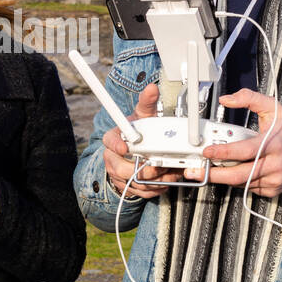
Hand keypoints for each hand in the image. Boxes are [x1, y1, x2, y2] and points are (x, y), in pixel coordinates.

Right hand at [102, 82, 182, 199]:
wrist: (132, 152)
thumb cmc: (138, 132)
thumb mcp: (142, 116)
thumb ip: (147, 103)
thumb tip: (152, 88)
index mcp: (114, 139)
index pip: (110, 141)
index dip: (116, 145)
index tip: (124, 147)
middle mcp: (112, 158)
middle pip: (124, 169)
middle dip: (147, 169)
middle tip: (163, 164)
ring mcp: (118, 175)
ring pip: (136, 183)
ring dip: (157, 180)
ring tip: (172, 172)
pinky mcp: (128, 187)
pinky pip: (142, 192)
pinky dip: (157, 188)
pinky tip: (168, 179)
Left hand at [185, 88, 281, 196]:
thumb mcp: (272, 108)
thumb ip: (249, 99)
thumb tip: (227, 100)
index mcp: (273, 144)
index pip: (245, 150)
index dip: (223, 152)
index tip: (207, 151)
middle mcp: (274, 164)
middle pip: (239, 174)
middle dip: (215, 174)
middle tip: (197, 171)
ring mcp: (274, 180)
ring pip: (240, 182)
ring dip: (223, 177)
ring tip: (209, 170)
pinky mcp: (272, 190)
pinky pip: (247, 188)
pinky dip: (237, 181)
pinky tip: (233, 171)